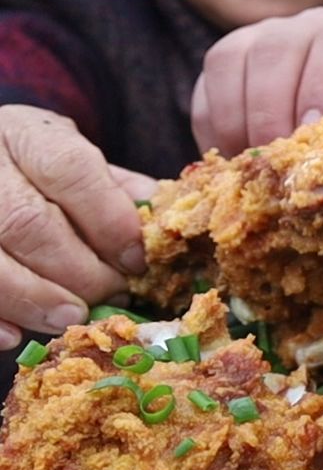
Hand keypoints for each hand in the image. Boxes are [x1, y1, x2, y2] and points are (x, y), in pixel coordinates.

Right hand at [0, 106, 156, 348]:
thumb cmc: (38, 164)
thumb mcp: (76, 158)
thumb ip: (115, 189)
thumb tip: (162, 223)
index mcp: (28, 134)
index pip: (70, 171)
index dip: (108, 221)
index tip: (136, 261)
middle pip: (27, 223)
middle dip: (76, 270)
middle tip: (111, 297)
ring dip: (33, 297)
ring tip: (71, 316)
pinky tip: (13, 335)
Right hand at [191, 7, 322, 155]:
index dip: (319, 91)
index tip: (308, 137)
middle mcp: (314, 24)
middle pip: (275, 50)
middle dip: (268, 113)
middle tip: (272, 164)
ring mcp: (266, 34)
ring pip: (229, 60)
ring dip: (233, 120)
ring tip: (250, 167)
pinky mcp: (231, 57)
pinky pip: (205, 84)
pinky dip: (212, 127)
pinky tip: (232, 162)